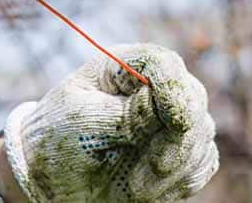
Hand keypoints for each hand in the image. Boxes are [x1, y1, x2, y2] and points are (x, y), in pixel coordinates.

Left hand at [2, 44, 218, 201]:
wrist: (50, 180)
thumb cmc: (56, 141)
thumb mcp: (82, 122)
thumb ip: (127, 115)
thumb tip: (168, 109)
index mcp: (121, 70)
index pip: (162, 64)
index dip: (174, 88)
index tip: (175, 121)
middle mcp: (150, 90)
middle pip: (191, 98)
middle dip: (179, 137)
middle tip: (156, 166)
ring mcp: (167, 121)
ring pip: (201, 134)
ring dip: (176, 166)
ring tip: (137, 186)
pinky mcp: (177, 153)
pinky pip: (202, 163)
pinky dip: (182, 180)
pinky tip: (148, 188)